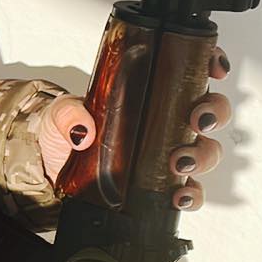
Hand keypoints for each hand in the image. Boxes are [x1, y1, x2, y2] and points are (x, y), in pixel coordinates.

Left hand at [38, 47, 232, 210]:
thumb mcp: (59, 113)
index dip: (211, 65)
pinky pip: (190, 191)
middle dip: (213, 113)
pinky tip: (180, 196)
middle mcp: (164, 121)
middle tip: (195, 120)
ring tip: (179, 161)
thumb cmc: (61, 132)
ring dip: (202, 155)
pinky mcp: (158, 186)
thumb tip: (83, 131)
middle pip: (209, 112)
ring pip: (206, 151)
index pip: (191, 71)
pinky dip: (192, 195)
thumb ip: (67, 113)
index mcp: (148, 93)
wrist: (48, 170)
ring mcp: (165, 154)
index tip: (213, 69)